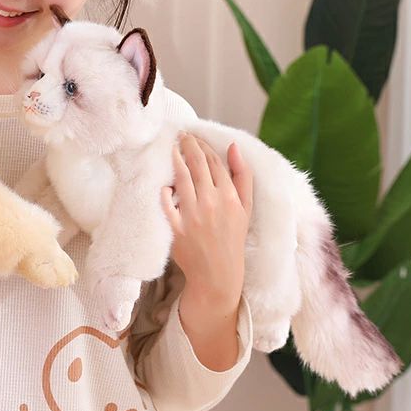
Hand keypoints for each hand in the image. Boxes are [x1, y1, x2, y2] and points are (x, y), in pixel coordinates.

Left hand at [160, 133, 252, 313]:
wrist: (218, 274)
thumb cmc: (232, 238)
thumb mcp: (246, 208)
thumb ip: (242, 176)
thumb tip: (233, 146)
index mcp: (230, 196)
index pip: (214, 162)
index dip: (203, 146)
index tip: (195, 137)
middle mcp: (211, 202)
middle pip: (197, 164)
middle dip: (188, 145)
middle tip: (181, 136)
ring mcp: (192, 215)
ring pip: (181, 177)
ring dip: (175, 159)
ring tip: (171, 148)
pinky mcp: (177, 228)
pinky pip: (166, 203)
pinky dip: (164, 190)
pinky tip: (164, 184)